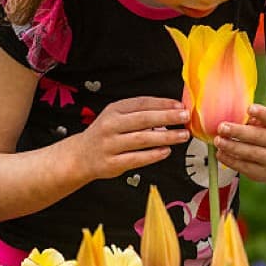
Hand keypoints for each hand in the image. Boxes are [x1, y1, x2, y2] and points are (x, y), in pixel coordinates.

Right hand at [71, 97, 190, 180]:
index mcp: (114, 110)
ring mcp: (110, 145)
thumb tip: (169, 114)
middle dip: (167, 117)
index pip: (141, 103)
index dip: (163, 103)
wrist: (80, 156)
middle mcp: (111, 126)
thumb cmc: (104, 135)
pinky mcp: (113, 163)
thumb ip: (139, 114)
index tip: (179, 105)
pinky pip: (137, 158)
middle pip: (143, 119)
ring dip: (165, 136)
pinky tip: (166, 151)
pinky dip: (153, 155)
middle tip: (184, 117)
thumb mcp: (116, 117)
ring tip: (182, 135)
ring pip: (142, 139)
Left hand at [213, 104, 265, 185]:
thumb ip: (255, 121)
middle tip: (222, 127)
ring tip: (218, 141)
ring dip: (231, 147)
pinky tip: (220, 153)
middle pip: (258, 137)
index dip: (261, 113)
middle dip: (238, 132)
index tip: (249, 108)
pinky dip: (229, 160)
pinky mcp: (261, 173)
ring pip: (250, 153)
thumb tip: (235, 117)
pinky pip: (243, 166)